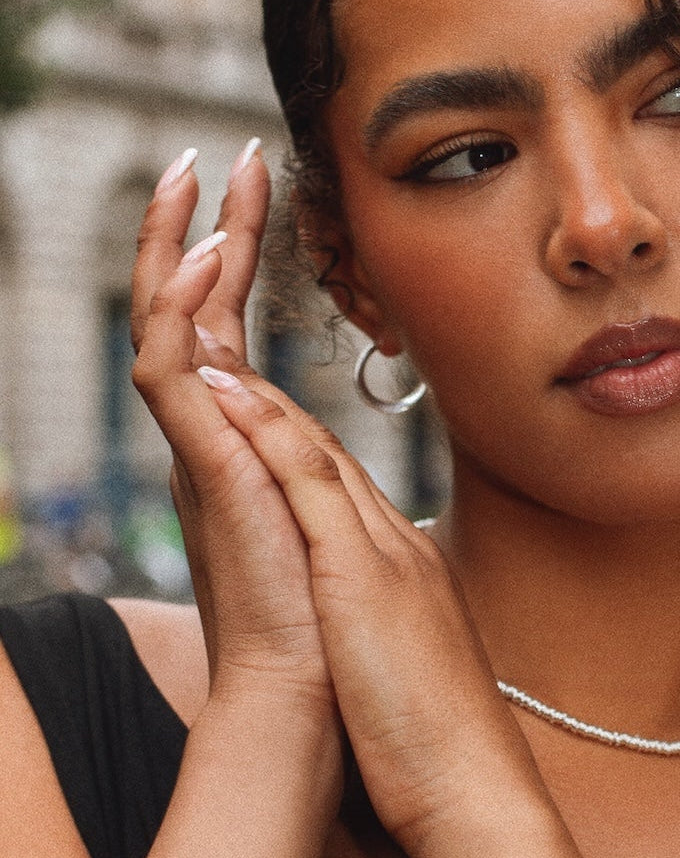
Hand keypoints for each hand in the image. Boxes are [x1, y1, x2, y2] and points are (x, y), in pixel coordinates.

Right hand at [131, 147, 334, 717]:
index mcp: (246, 449)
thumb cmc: (328, 632)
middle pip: (196, 314)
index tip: (262, 195)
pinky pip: (169, 378)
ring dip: (178, 253)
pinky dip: (175, 319)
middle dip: (206, 232)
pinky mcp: (202, 473)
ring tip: (195, 182)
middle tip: (223, 158)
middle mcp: (214, 444)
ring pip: (168, 331)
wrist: (310, 699)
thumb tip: (302, 444)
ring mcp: (202, 456)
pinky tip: (192, 267)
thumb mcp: (333, 532)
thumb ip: (309, 477)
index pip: (235, 332)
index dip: (240, 265)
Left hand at [190, 366, 549, 851]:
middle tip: (227, 356)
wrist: (477, 796)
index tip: (264, 420)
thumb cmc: (441, 762)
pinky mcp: (364, 577)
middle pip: (334, 461)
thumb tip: (365, 657)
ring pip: (320, 454)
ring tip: (213, 350)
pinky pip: (312, 484)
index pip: (351, 501)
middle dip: (278, 408)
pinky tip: (232, 396)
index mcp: (414, 581)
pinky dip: (271, 433)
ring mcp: (388, 558)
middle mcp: (405, 552)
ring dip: (264, 400)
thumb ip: (390, 652)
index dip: (303, 453)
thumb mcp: (413, 687)